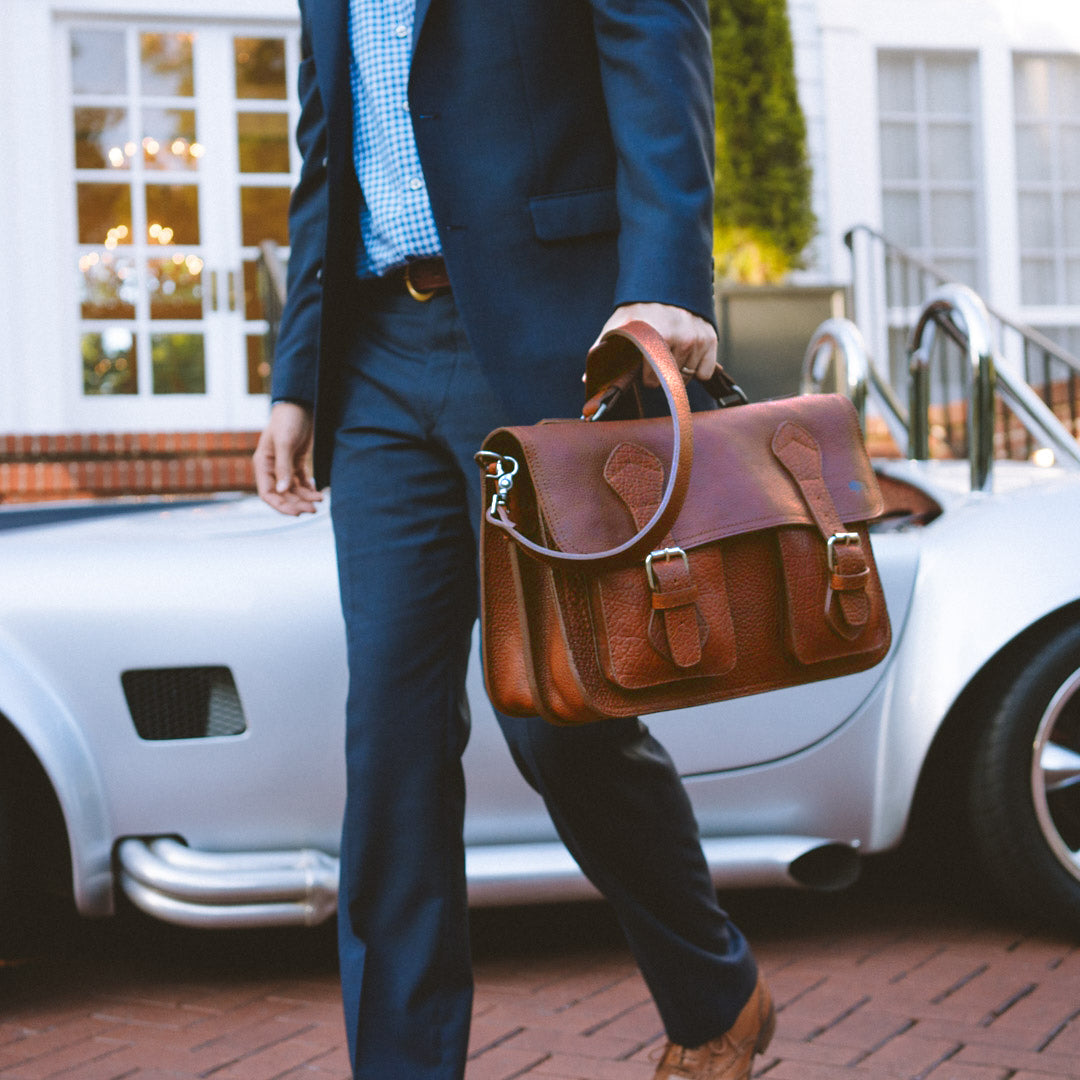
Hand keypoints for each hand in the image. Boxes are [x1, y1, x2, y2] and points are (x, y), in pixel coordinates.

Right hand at [253, 402, 322, 515]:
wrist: (300, 404)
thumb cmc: (288, 421)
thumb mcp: (285, 443)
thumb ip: (283, 467)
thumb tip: (283, 491)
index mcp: (263, 465)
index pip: (268, 494)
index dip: (281, 506)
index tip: (297, 513)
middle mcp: (272, 468)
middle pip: (283, 495)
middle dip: (297, 504)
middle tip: (315, 510)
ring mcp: (284, 465)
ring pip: (294, 490)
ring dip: (305, 498)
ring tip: (320, 501)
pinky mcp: (296, 461)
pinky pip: (302, 481)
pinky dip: (310, 488)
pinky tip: (319, 492)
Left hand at [590, 302, 717, 385]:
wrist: (664, 284)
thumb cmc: (637, 309)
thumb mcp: (617, 325)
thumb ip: (603, 350)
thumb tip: (587, 378)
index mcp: (655, 336)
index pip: (653, 379)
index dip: (646, 379)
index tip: (644, 372)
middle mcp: (679, 338)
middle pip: (670, 380)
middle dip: (661, 377)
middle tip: (656, 363)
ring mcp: (696, 339)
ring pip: (687, 377)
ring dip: (679, 373)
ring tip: (671, 355)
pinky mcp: (710, 339)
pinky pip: (704, 372)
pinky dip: (697, 369)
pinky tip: (687, 356)